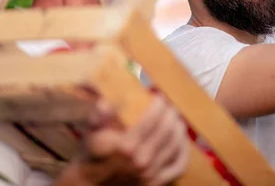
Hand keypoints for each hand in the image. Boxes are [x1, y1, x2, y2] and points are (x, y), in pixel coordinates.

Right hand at [55, 95, 188, 185]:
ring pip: (176, 144)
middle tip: (168, 105)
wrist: (92, 185)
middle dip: (170, 113)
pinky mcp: (157, 184)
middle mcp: (141, 161)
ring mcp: (151, 174)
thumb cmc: (93, 154)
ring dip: (178, 127)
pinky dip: (183, 149)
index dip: (158, 105)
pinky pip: (180, 164)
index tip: (158, 96)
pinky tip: (180, 139)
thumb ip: (97, 116)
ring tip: (174, 118)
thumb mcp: (91, 133)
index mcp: (125, 146)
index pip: (152, 119)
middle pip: (168, 129)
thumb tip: (105, 104)